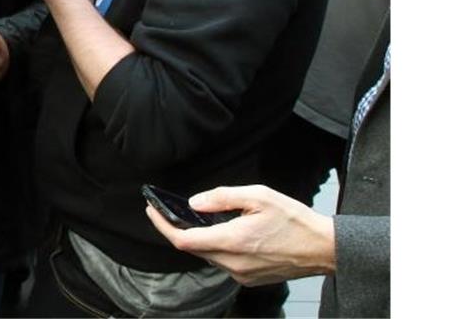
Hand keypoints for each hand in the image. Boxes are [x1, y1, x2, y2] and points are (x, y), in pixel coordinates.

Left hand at [146, 184, 335, 286]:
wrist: (323, 249)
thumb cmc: (295, 220)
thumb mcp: (258, 196)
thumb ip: (222, 197)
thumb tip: (194, 203)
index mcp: (233, 241)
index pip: (183, 240)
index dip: (162, 226)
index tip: (152, 211)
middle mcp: (233, 263)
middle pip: (192, 249)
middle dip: (176, 230)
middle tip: (166, 211)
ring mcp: (241, 274)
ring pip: (207, 256)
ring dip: (197, 239)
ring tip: (193, 219)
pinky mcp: (249, 278)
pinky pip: (222, 262)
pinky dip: (214, 247)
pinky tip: (219, 232)